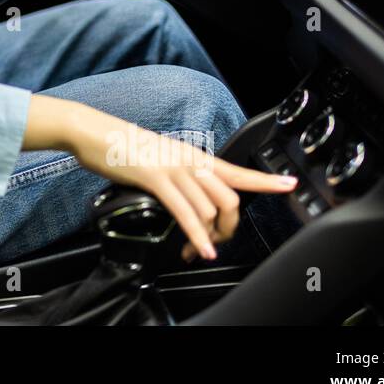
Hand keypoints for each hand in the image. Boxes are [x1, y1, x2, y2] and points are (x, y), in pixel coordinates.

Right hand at [83, 118, 294, 261]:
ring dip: (209, 237)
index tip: (288, 185)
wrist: (94, 132)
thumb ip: (180, 175)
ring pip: (210, 208)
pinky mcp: (156, 178)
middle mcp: (190, 160)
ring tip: (198, 250)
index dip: (266, 181)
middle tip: (217, 243)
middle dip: (229, 228)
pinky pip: (185, 212)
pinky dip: (196, 235)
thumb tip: (190, 197)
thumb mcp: (161, 159)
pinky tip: (198, 249)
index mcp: (193, 156)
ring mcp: (174, 168)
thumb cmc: (123, 147)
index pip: (238, 171)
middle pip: (230, 199)